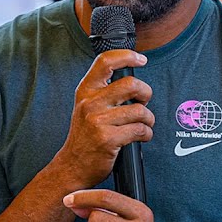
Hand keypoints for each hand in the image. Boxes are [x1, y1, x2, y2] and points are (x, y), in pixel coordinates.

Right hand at [53, 50, 153, 188]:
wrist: (72, 166)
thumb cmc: (84, 137)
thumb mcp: (86, 107)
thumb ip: (103, 92)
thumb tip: (132, 81)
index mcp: (86, 91)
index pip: (105, 62)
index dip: (127, 56)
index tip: (141, 60)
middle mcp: (90, 103)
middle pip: (131, 84)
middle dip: (145, 93)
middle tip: (144, 101)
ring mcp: (98, 121)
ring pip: (139, 110)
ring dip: (148, 119)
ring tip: (143, 124)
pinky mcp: (108, 139)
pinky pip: (140, 130)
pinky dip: (146, 134)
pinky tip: (141, 137)